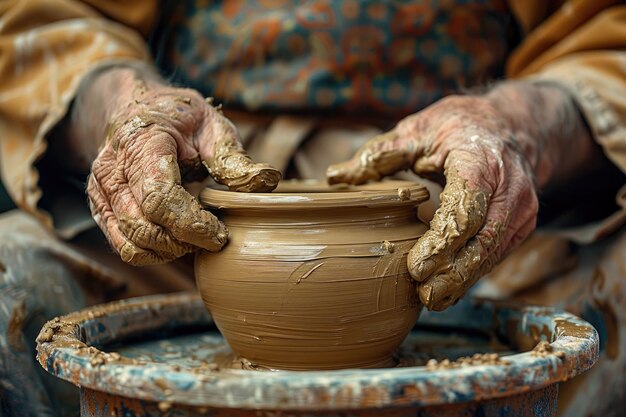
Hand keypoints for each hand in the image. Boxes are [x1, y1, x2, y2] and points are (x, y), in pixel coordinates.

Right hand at [66, 66, 279, 264]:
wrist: (136, 109)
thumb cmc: (179, 118)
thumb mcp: (211, 125)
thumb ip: (234, 157)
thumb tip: (267, 181)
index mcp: (140, 144)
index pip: (159, 198)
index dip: (192, 224)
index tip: (220, 234)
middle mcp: (112, 171)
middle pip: (144, 227)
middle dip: (184, 242)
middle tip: (214, 236)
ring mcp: (101, 192)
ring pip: (132, 244)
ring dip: (169, 251)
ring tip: (197, 236)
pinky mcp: (101, 208)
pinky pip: (124, 246)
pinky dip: (154, 252)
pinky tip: (178, 239)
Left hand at [327, 81, 597, 309]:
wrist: (513, 127)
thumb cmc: (459, 128)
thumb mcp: (418, 130)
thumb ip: (379, 155)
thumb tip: (335, 177)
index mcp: (481, 160)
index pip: (466, 209)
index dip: (442, 242)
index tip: (416, 267)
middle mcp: (509, 188)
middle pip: (484, 239)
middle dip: (455, 272)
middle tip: (423, 294)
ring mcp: (520, 209)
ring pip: (493, 252)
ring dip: (463, 279)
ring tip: (433, 299)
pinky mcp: (521, 225)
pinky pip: (496, 253)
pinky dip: (472, 271)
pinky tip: (450, 288)